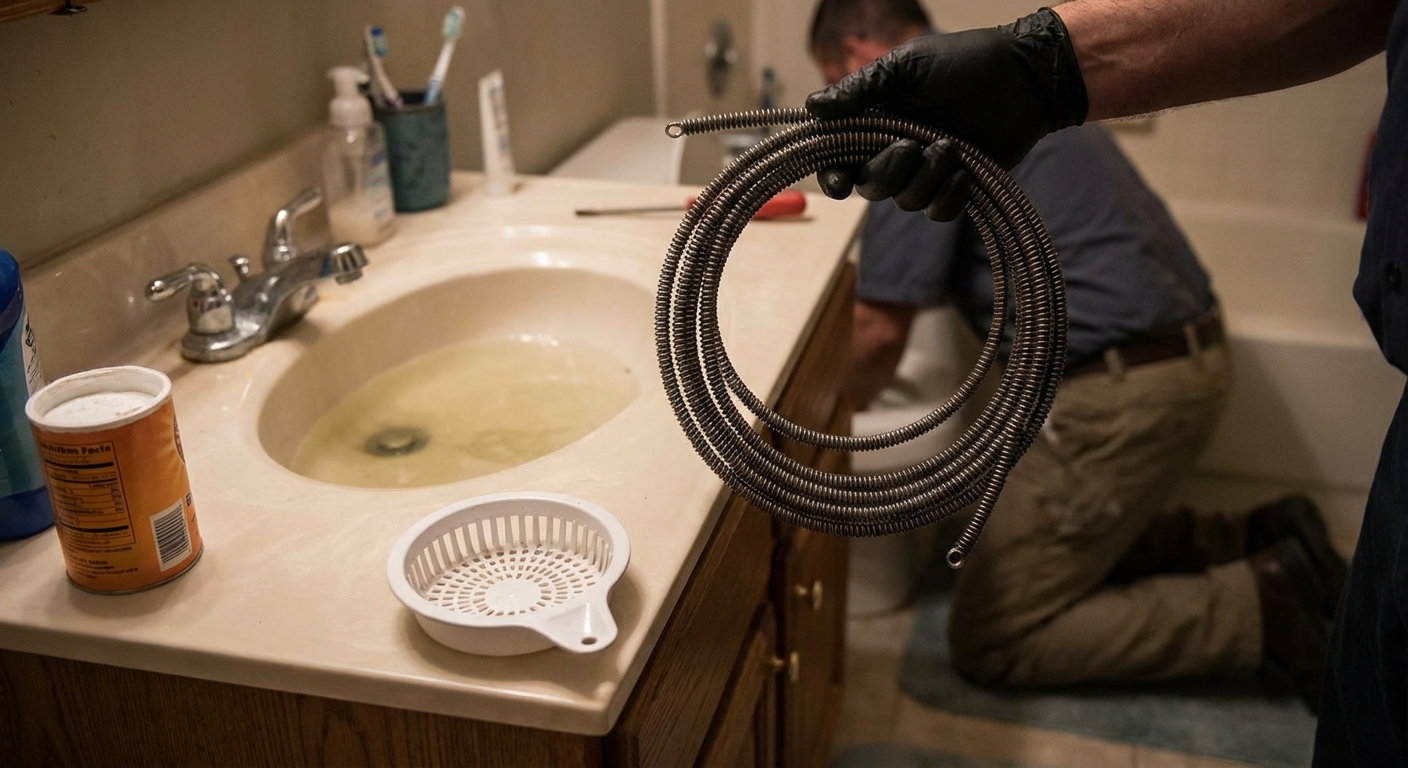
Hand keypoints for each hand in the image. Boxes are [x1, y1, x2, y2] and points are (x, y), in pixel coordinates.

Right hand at [806, 8, 1087, 220]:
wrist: (1024, 76)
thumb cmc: (965, 62)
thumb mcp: (907, 67)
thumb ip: (861, 89)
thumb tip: (813, 106)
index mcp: (876, 121)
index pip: (840, 158)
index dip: (833, 175)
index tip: (839, 183)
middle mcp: (894, 149)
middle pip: (870, 186)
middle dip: (887, 172)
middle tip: (911, 146)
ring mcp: (926, 170)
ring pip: (905, 200)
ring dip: (925, 177)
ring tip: (952, 146)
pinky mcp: (956, 185)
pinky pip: (938, 211)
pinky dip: (949, 196)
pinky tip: (965, 172)